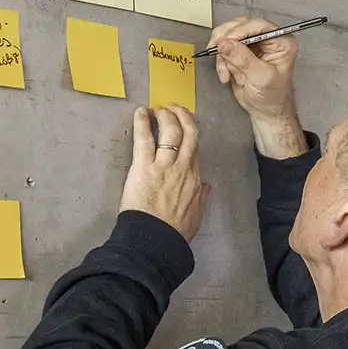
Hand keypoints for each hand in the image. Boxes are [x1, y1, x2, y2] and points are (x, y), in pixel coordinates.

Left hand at [119, 105, 210, 239]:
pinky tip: (141, 112)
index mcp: (195, 180)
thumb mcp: (196, 215)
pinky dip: (143, 122)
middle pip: (188, 133)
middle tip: (173, 108)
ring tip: (158, 109)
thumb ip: (201, 198)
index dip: (189, 134)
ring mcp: (164, 166)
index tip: (183, 127)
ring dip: (165, 115)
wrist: (155, 240)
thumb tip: (207, 186)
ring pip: (170, 130)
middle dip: (182, 116)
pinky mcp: (144, 167)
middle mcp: (183, 168)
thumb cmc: (173, 232)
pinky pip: (145, 138)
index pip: (195, 150)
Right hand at [209, 15, 306, 158]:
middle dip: (226, 40)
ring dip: (222, 54)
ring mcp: (253, 43)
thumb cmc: (272, 97)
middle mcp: (268, 38)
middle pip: (241, 25)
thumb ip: (243, 59)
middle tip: (216, 50)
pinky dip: (221, 60)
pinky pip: (224, 47)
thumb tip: (225, 43)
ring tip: (225, 73)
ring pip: (228, 36)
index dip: (240, 30)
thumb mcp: (260, 78)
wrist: (265, 111)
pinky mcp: (241, 51)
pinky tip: (226, 75)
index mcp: (281, 41)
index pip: (259, 25)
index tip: (225, 40)